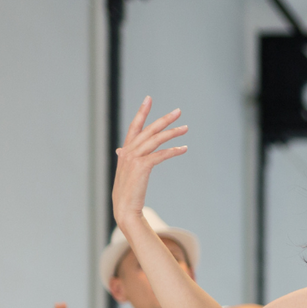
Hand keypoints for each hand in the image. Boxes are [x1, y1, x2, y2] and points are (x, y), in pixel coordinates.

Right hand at [112, 97, 188, 234]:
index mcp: (125, 150)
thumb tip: (120, 149)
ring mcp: (133, 158)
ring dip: (172, 132)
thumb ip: (125, 158)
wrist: (125, 208)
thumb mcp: (125, 171)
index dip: (142, 112)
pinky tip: (184, 148)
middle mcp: (128, 151)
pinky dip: (173, 150)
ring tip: (186, 128)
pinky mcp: (141, 167)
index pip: (134, 126)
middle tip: (178, 111)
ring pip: (155, 140)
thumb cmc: (127, 191)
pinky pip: (160, 155)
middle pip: (148, 129)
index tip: (149, 99)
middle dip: (164, 119)